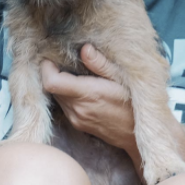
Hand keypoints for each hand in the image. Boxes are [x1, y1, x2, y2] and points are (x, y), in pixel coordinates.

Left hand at [40, 44, 139, 163]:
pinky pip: (64, 105)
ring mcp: (76, 119)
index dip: (47, 68)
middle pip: (51, 87)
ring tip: (75, 73)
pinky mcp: (77, 124)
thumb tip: (84, 49)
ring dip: (60, 83)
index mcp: (88, 95)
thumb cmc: (134, 104)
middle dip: (54, 72)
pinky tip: (81, 88)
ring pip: (56, 96)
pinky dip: (67, 94)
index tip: (53, 56)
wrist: (137, 135)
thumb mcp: (123, 79)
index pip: (52, 82)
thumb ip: (101, 64)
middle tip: (65, 59)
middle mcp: (78, 109)